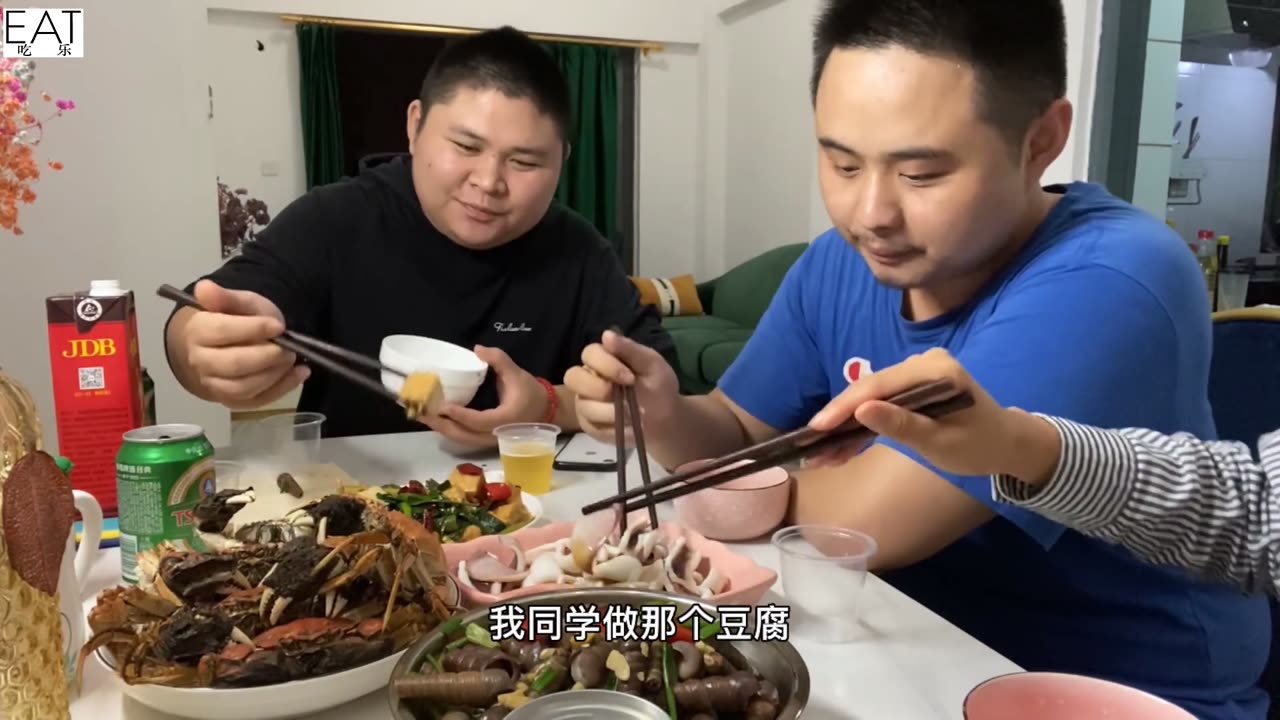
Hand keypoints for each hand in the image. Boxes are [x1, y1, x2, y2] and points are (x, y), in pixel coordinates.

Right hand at [182, 280, 308, 409]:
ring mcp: (214, 385)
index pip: (222, 331)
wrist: (231, 345)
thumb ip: (226, 297)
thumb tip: (204, 287)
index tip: (278, 326)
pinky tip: (299, 373)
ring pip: (244, 387)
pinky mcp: (231, 401)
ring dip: (275, 374)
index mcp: (198, 332)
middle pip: (234, 364)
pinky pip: (256, 401)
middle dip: (268, 356)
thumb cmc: (237, 320)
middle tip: (288, 347)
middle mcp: (200, 362)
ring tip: (292, 358)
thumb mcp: (239, 302)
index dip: (254, 329)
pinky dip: (282, 389)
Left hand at [416, 345, 548, 447]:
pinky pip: (463, 437)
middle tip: (422, 411)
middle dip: (441, 424)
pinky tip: (436, 419)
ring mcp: (489, 440)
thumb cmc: (530, 392)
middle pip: (464, 434)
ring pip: (461, 438)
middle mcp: (496, 434)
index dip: (461, 415)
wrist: (545, 411)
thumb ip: (499, 359)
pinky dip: (448, 429)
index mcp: (505, 419)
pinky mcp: (485, 439)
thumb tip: (478, 348)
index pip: (479, 421)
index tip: (444, 406)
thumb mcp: (517, 373)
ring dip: (441, 428)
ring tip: (422, 415)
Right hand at [563, 329, 678, 444]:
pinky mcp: (588, 425)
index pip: (589, 353)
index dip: (607, 365)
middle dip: (598, 388)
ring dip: (610, 412)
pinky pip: (590, 427)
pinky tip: (629, 428)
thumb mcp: (652, 365)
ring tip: (633, 416)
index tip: (630, 378)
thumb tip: (607, 334)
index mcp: (602, 359)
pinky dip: (612, 429)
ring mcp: (585, 402)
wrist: (665, 419)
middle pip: (573, 377)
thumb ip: (630, 349)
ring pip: (583, 405)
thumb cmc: (658, 386)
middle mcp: (588, 378)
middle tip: (622, 398)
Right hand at [805, 347, 1059, 482]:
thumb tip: (861, 411)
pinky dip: (863, 421)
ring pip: (872, 395)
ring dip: (847, 422)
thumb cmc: (978, 446)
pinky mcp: (914, 383)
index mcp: (936, 370)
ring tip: (820, 451)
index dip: (845, 406)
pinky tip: (841, 443)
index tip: (817, 427)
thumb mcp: (940, 442)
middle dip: (839, 417)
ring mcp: (918, 370)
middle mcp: (925, 361)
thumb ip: (901, 425)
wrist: (1007, 444)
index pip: (880, 384)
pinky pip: (882, 400)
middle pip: (871, 387)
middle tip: (811, 444)